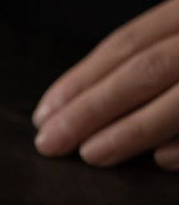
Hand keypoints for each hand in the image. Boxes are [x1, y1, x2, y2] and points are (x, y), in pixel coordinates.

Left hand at [32, 0, 178, 170]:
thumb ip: (151, 56)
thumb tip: (84, 101)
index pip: (126, 44)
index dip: (81, 79)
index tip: (45, 113)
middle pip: (144, 69)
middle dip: (92, 108)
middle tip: (50, 142)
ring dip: (133, 129)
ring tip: (91, 154)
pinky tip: (160, 160)